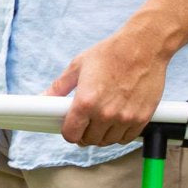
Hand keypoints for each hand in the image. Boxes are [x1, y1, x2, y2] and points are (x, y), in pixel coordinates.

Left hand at [45, 25, 169, 146]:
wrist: (144, 45)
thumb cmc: (111, 53)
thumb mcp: (78, 65)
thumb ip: (59, 87)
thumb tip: (43, 99)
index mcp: (86, 101)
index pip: (71, 135)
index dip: (69, 131)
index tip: (72, 126)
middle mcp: (105, 113)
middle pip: (88, 141)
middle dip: (85, 133)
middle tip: (88, 120)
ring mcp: (124, 118)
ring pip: (106, 142)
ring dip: (102, 134)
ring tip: (103, 118)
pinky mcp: (141, 119)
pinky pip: (125, 139)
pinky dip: (119, 134)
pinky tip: (117, 120)